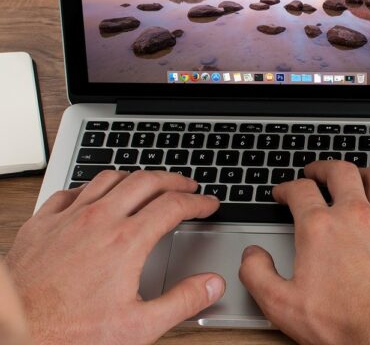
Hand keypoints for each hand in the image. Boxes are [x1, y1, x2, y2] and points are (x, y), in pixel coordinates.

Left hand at [6, 170, 225, 344]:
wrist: (13, 332)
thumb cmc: (68, 332)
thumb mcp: (138, 327)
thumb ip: (183, 302)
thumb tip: (212, 285)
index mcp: (127, 241)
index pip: (174, 206)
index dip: (198, 202)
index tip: (208, 204)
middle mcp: (99, 221)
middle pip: (146, 181)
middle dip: (173, 180)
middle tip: (187, 186)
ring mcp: (67, 218)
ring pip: (109, 179)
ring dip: (135, 177)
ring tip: (147, 184)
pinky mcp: (41, 225)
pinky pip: (71, 191)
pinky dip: (91, 188)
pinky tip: (94, 197)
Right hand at [239, 161, 369, 344]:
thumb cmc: (344, 323)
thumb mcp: (282, 305)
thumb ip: (257, 275)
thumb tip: (252, 256)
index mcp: (320, 228)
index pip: (299, 191)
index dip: (286, 188)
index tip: (283, 192)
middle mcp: (354, 216)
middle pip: (339, 172)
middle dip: (323, 168)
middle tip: (315, 172)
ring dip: (361, 172)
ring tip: (353, 175)